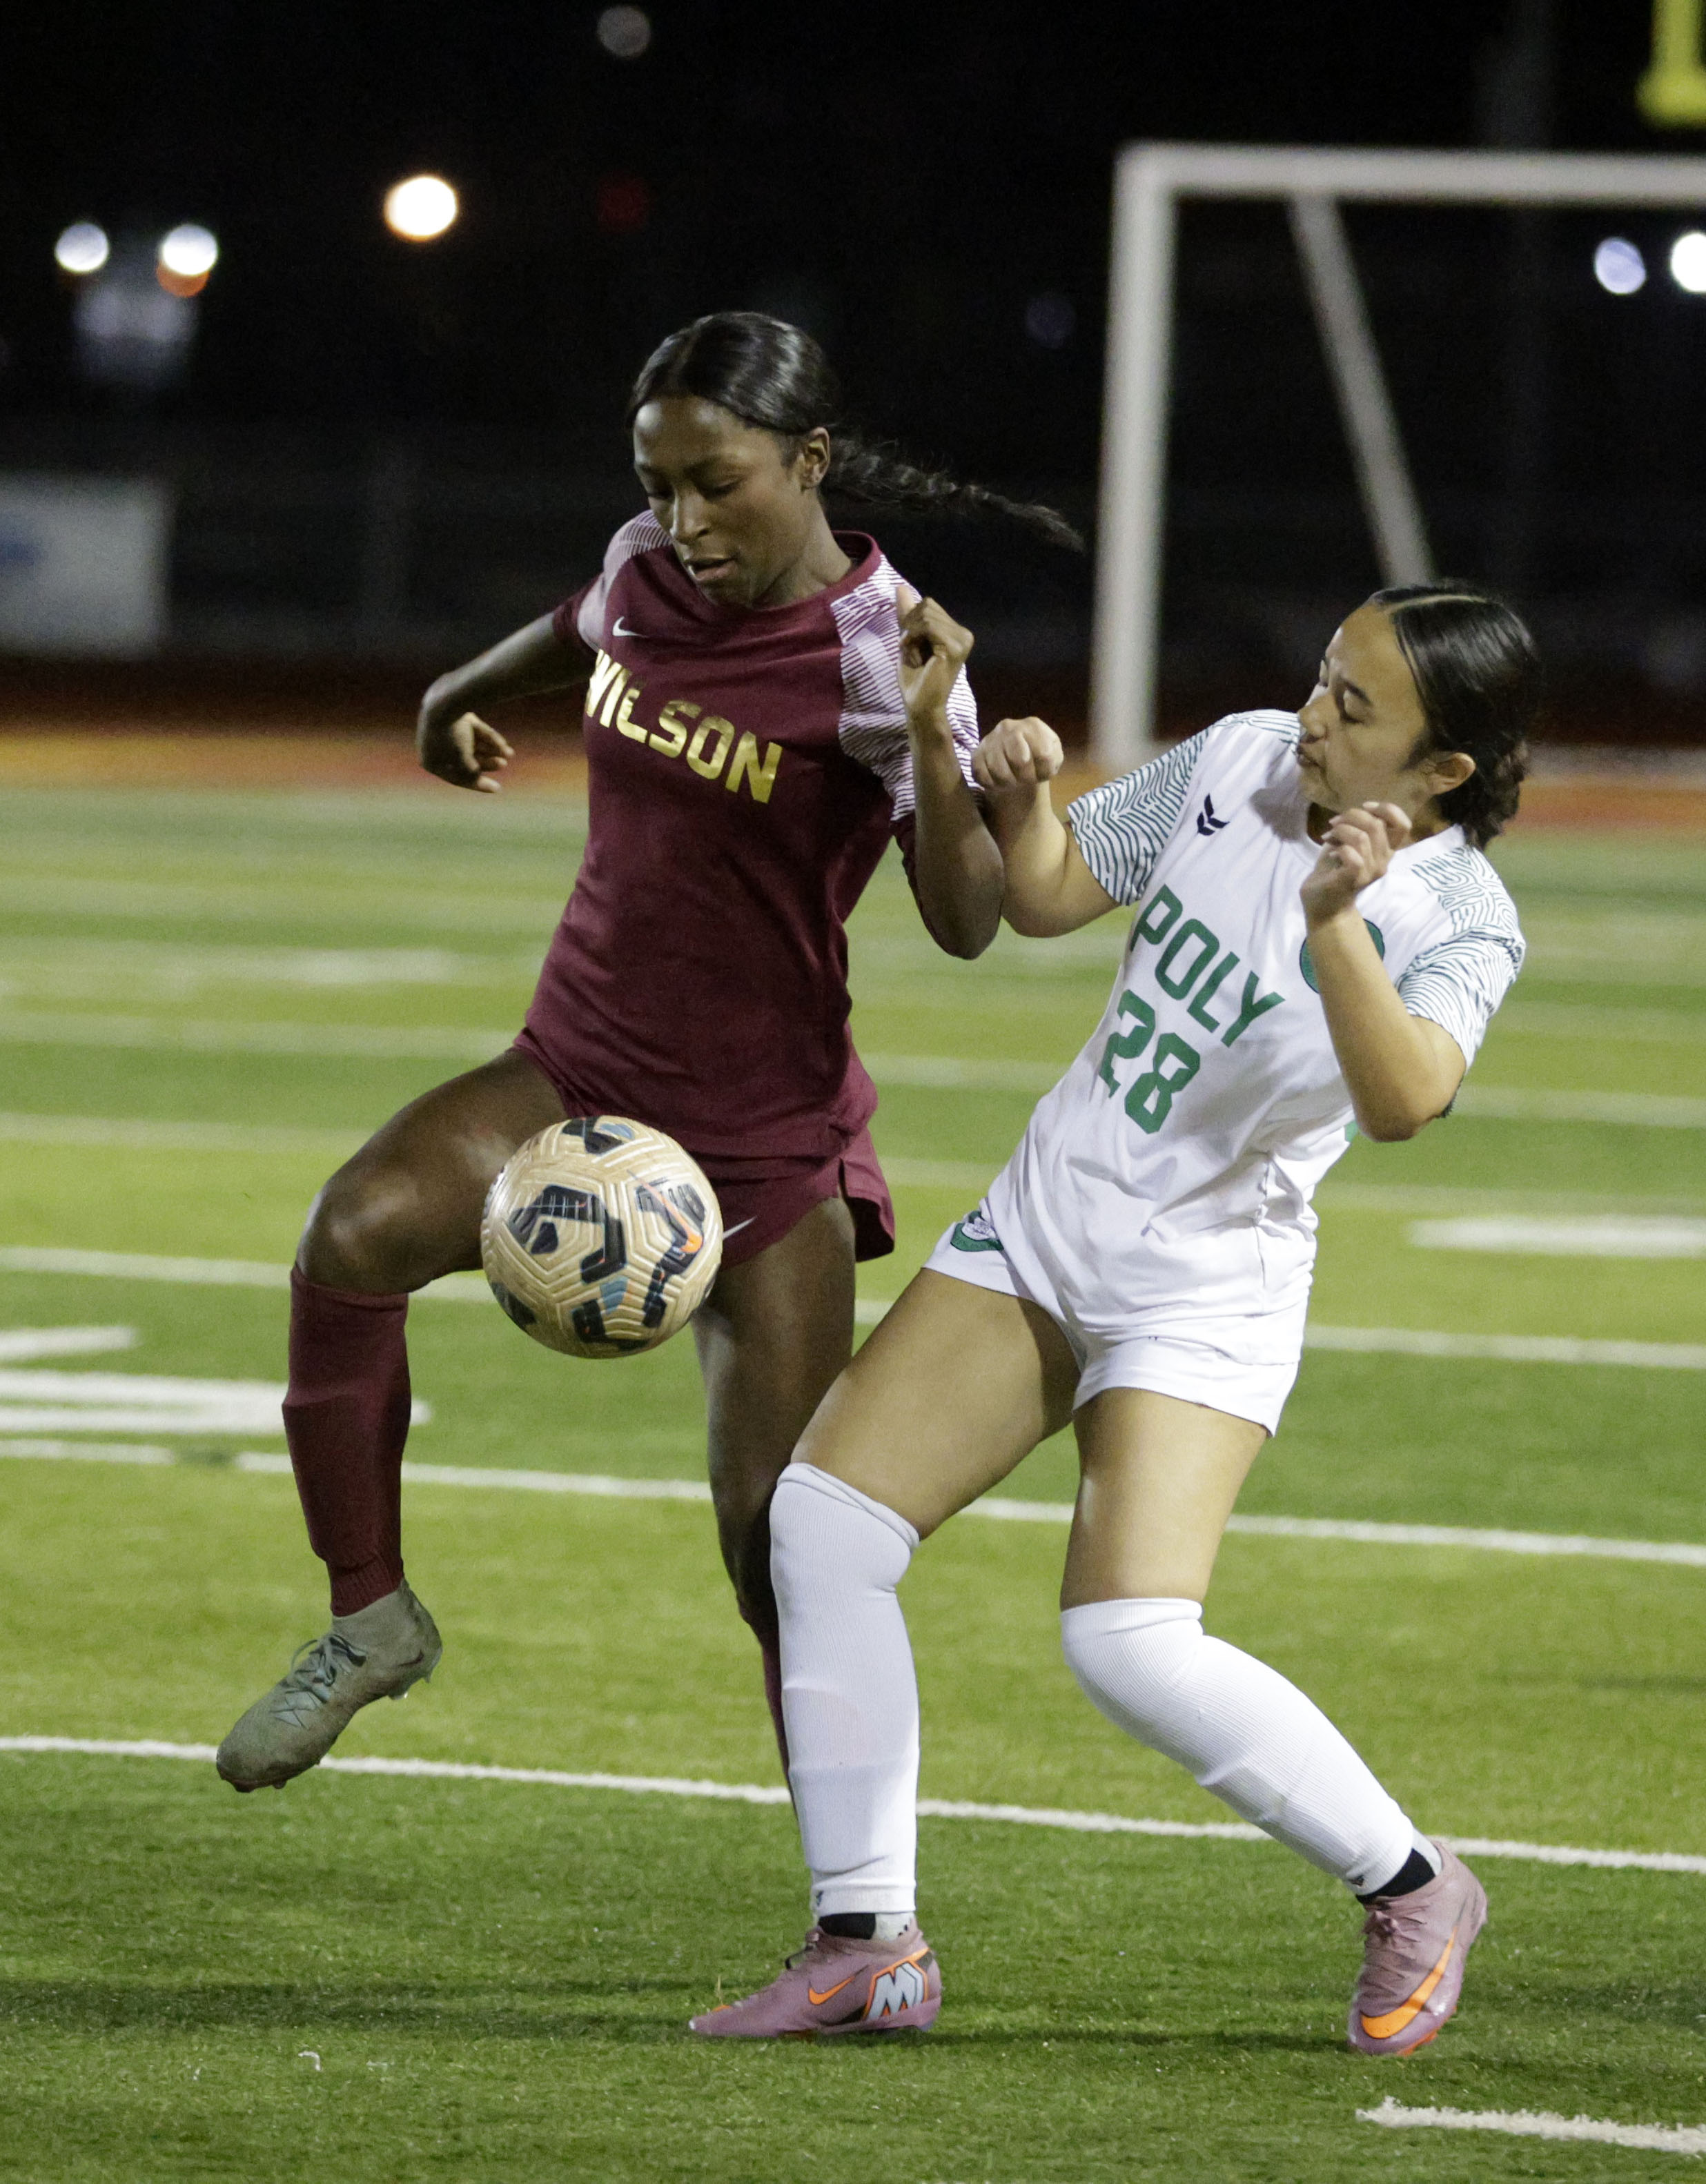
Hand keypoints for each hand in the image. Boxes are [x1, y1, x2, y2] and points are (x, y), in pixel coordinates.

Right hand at [417, 690, 513, 793]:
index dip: (478, 784)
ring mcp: (445, 729)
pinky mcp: (456, 715)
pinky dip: (487, 737)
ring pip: (472, 744)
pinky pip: (474, 730)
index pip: (456, 777)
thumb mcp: (462, 763)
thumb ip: (469, 774)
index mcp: (430, 760)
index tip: (497, 788)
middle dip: (486, 763)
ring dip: (490, 751)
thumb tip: (476, 776)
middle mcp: (435, 745)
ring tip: (509, 754)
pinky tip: (503, 744)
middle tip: (503, 765)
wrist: (446, 703)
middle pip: (465, 759)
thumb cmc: (451, 737)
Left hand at [895, 583, 972, 726]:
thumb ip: (907, 614)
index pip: (928, 604)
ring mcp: (963, 640)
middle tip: (911, 651)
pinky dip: (912, 638)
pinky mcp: (955, 648)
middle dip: (910, 626)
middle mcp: (964, 634)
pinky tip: (912, 655)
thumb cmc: (915, 678)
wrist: (919, 705)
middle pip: (927, 605)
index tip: (910, 645)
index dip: (911, 622)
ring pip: (926, 614)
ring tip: (913, 655)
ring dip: (910, 634)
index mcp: (957, 632)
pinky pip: (927, 626)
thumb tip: (900, 587)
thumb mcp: (908, 639)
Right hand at [973, 715, 1063, 796]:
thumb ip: (1053, 757)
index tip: (1042, 774)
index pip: (1044, 754)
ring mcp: (990, 739)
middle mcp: (1009, 727)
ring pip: (1001, 772)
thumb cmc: (1037, 757)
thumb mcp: (1053, 755)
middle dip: (1026, 778)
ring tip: (1013, 780)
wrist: (1013, 756)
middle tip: (1026, 780)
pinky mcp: (976, 754)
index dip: (1045, 771)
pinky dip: (993, 784)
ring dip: (1010, 783)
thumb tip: (1042, 758)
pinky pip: (983, 776)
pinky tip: (999, 780)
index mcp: (1032, 725)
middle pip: (1021, 761)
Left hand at [1300, 800, 1410, 922]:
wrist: (1322, 903)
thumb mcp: (1350, 841)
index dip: (1387, 809)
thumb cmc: (1335, 869)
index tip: (1365, 807)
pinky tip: (1332, 853)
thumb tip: (1363, 809)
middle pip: (1376, 824)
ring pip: (1361, 836)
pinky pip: (1353, 855)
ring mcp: (1371, 871)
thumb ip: (1361, 826)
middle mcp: (1383, 860)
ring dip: (1340, 830)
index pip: (1403, 825)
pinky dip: (1338, 848)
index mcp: (1386, 849)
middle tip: (1334, 823)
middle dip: (1351, 815)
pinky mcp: (1355, 879)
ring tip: (1329, 836)